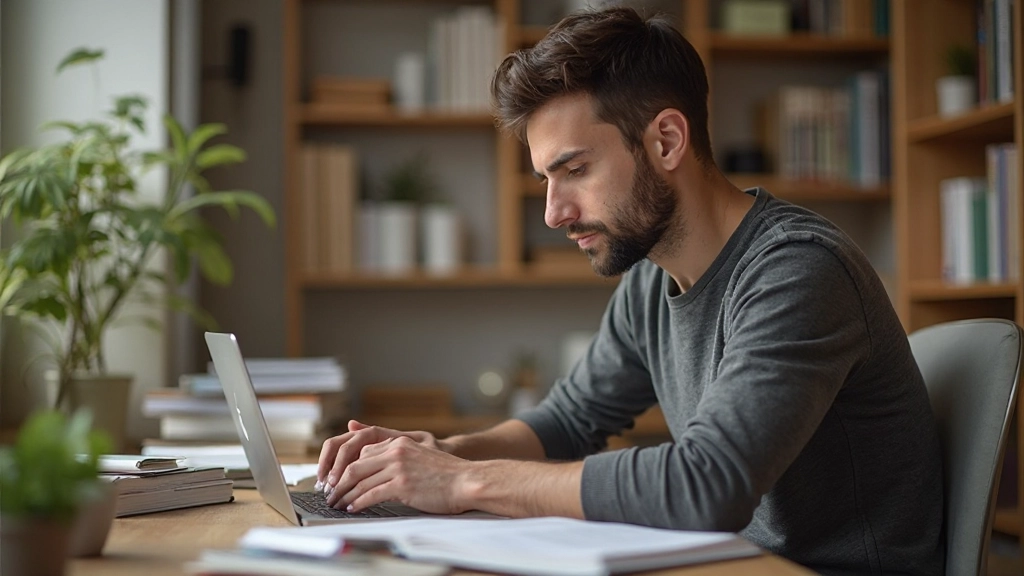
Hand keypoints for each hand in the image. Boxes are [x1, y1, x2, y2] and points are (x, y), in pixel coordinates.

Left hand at [325, 435, 470, 513]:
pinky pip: (371, 495)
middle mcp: (396, 451)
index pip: (363, 452)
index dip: (347, 468)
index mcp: (399, 442)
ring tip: (337, 504)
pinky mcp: (402, 485)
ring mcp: (398, 467)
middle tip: (331, 494)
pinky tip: (353, 508)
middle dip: (339, 482)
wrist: (466, 481)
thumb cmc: (446, 473)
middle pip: (355, 466)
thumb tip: (374, 460)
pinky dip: (358, 503)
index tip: (340, 480)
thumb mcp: (419, 456)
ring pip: (360, 481)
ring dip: (345, 495)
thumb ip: (397, 455)